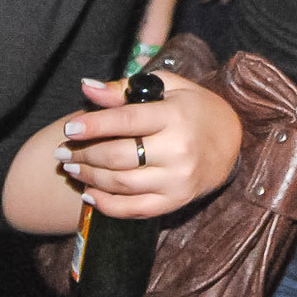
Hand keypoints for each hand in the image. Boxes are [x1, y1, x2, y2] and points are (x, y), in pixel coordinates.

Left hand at [57, 72, 241, 218]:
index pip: (125, 121)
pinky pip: (134, 210)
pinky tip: (90, 194)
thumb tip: (86, 87)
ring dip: (90, 178)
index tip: (69, 129)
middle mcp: (177, 150)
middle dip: (84, 155)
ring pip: (122, 185)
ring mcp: (177, 180)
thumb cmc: (195, 109)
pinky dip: (107, 205)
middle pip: (119, 157)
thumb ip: (124, 89)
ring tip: (73, 168)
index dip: (92, 125)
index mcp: (175, 116)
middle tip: (63, 152)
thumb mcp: (168, 87)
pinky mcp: (176, 201)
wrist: (233, 142)